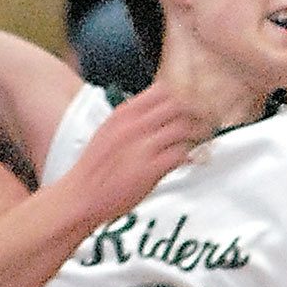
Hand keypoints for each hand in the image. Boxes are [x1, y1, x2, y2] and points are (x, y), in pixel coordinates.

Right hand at [70, 83, 199, 224]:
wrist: (80, 196)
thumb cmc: (94, 169)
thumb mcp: (108, 133)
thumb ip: (131, 122)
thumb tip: (157, 116)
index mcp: (123, 114)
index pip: (162, 90)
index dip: (181, 95)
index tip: (190, 103)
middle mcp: (134, 126)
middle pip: (178, 105)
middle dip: (196, 111)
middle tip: (205, 119)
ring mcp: (142, 147)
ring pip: (183, 128)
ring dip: (198, 133)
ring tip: (203, 138)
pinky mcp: (150, 169)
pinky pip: (181, 154)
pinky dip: (190, 155)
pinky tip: (191, 159)